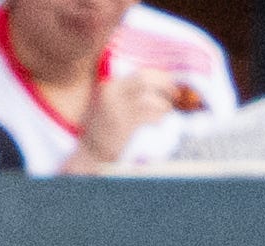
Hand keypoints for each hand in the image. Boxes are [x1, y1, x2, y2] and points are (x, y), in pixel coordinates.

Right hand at [73, 67, 190, 167]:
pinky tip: (158, 122)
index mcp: (110, 86)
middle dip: (164, 84)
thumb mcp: (110, 104)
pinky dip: (158, 117)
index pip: (140, 74)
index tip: (168, 83)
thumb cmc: (104, 129)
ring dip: (163, 104)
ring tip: (166, 111)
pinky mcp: (124, 125)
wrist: (90, 153)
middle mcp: (112, 94)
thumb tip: (157, 84)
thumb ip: (128, 92)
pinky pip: (149, 115)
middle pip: (145, 79)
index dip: (159, 76)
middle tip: (174, 94)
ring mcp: (117, 109)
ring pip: (149, 97)